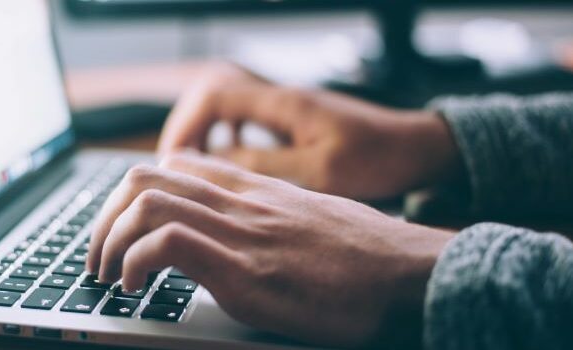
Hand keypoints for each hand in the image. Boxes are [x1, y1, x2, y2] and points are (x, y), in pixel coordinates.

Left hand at [87, 152, 452, 347]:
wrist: (411, 275)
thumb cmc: (367, 255)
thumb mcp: (311, 218)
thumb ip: (269, 215)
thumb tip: (242, 233)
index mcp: (254, 191)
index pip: (176, 164)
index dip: (134, 193)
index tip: (123, 228)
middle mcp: (241, 203)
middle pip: (145, 177)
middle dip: (105, 217)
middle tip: (99, 256)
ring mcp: (241, 233)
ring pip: (146, 202)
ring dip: (109, 240)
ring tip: (108, 275)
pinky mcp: (246, 272)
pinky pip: (168, 244)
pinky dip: (135, 262)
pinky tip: (135, 287)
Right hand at [158, 63, 460, 199]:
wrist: (417, 149)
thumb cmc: (378, 159)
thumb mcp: (320, 172)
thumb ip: (264, 166)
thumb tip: (213, 165)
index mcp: (283, 103)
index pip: (214, 96)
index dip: (185, 126)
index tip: (174, 161)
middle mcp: (280, 98)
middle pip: (211, 96)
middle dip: (187, 129)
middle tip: (174, 168)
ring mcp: (286, 108)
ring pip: (226, 108)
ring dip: (204, 134)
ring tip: (192, 169)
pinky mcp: (293, 122)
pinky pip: (244, 121)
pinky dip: (226, 139)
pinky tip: (227, 163)